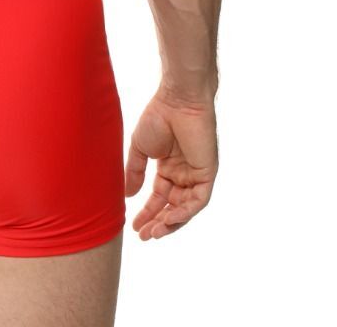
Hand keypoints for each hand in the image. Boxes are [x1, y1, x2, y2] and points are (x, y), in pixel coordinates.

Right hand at [125, 88, 217, 240]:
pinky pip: (198, 200)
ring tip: (154, 233)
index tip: (134, 226)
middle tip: (143, 236)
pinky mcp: (207, 173)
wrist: (177, 100)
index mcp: (168, 167)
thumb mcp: (140, 148)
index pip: (159, 197)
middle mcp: (183, 174)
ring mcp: (196, 174)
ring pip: (185, 208)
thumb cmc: (158, 116)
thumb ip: (135, 172)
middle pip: (172, 207)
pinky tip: (168, 219)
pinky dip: (184, 212)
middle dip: (158, 222)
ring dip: (170, 223)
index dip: (147, 212)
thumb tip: (128, 196)